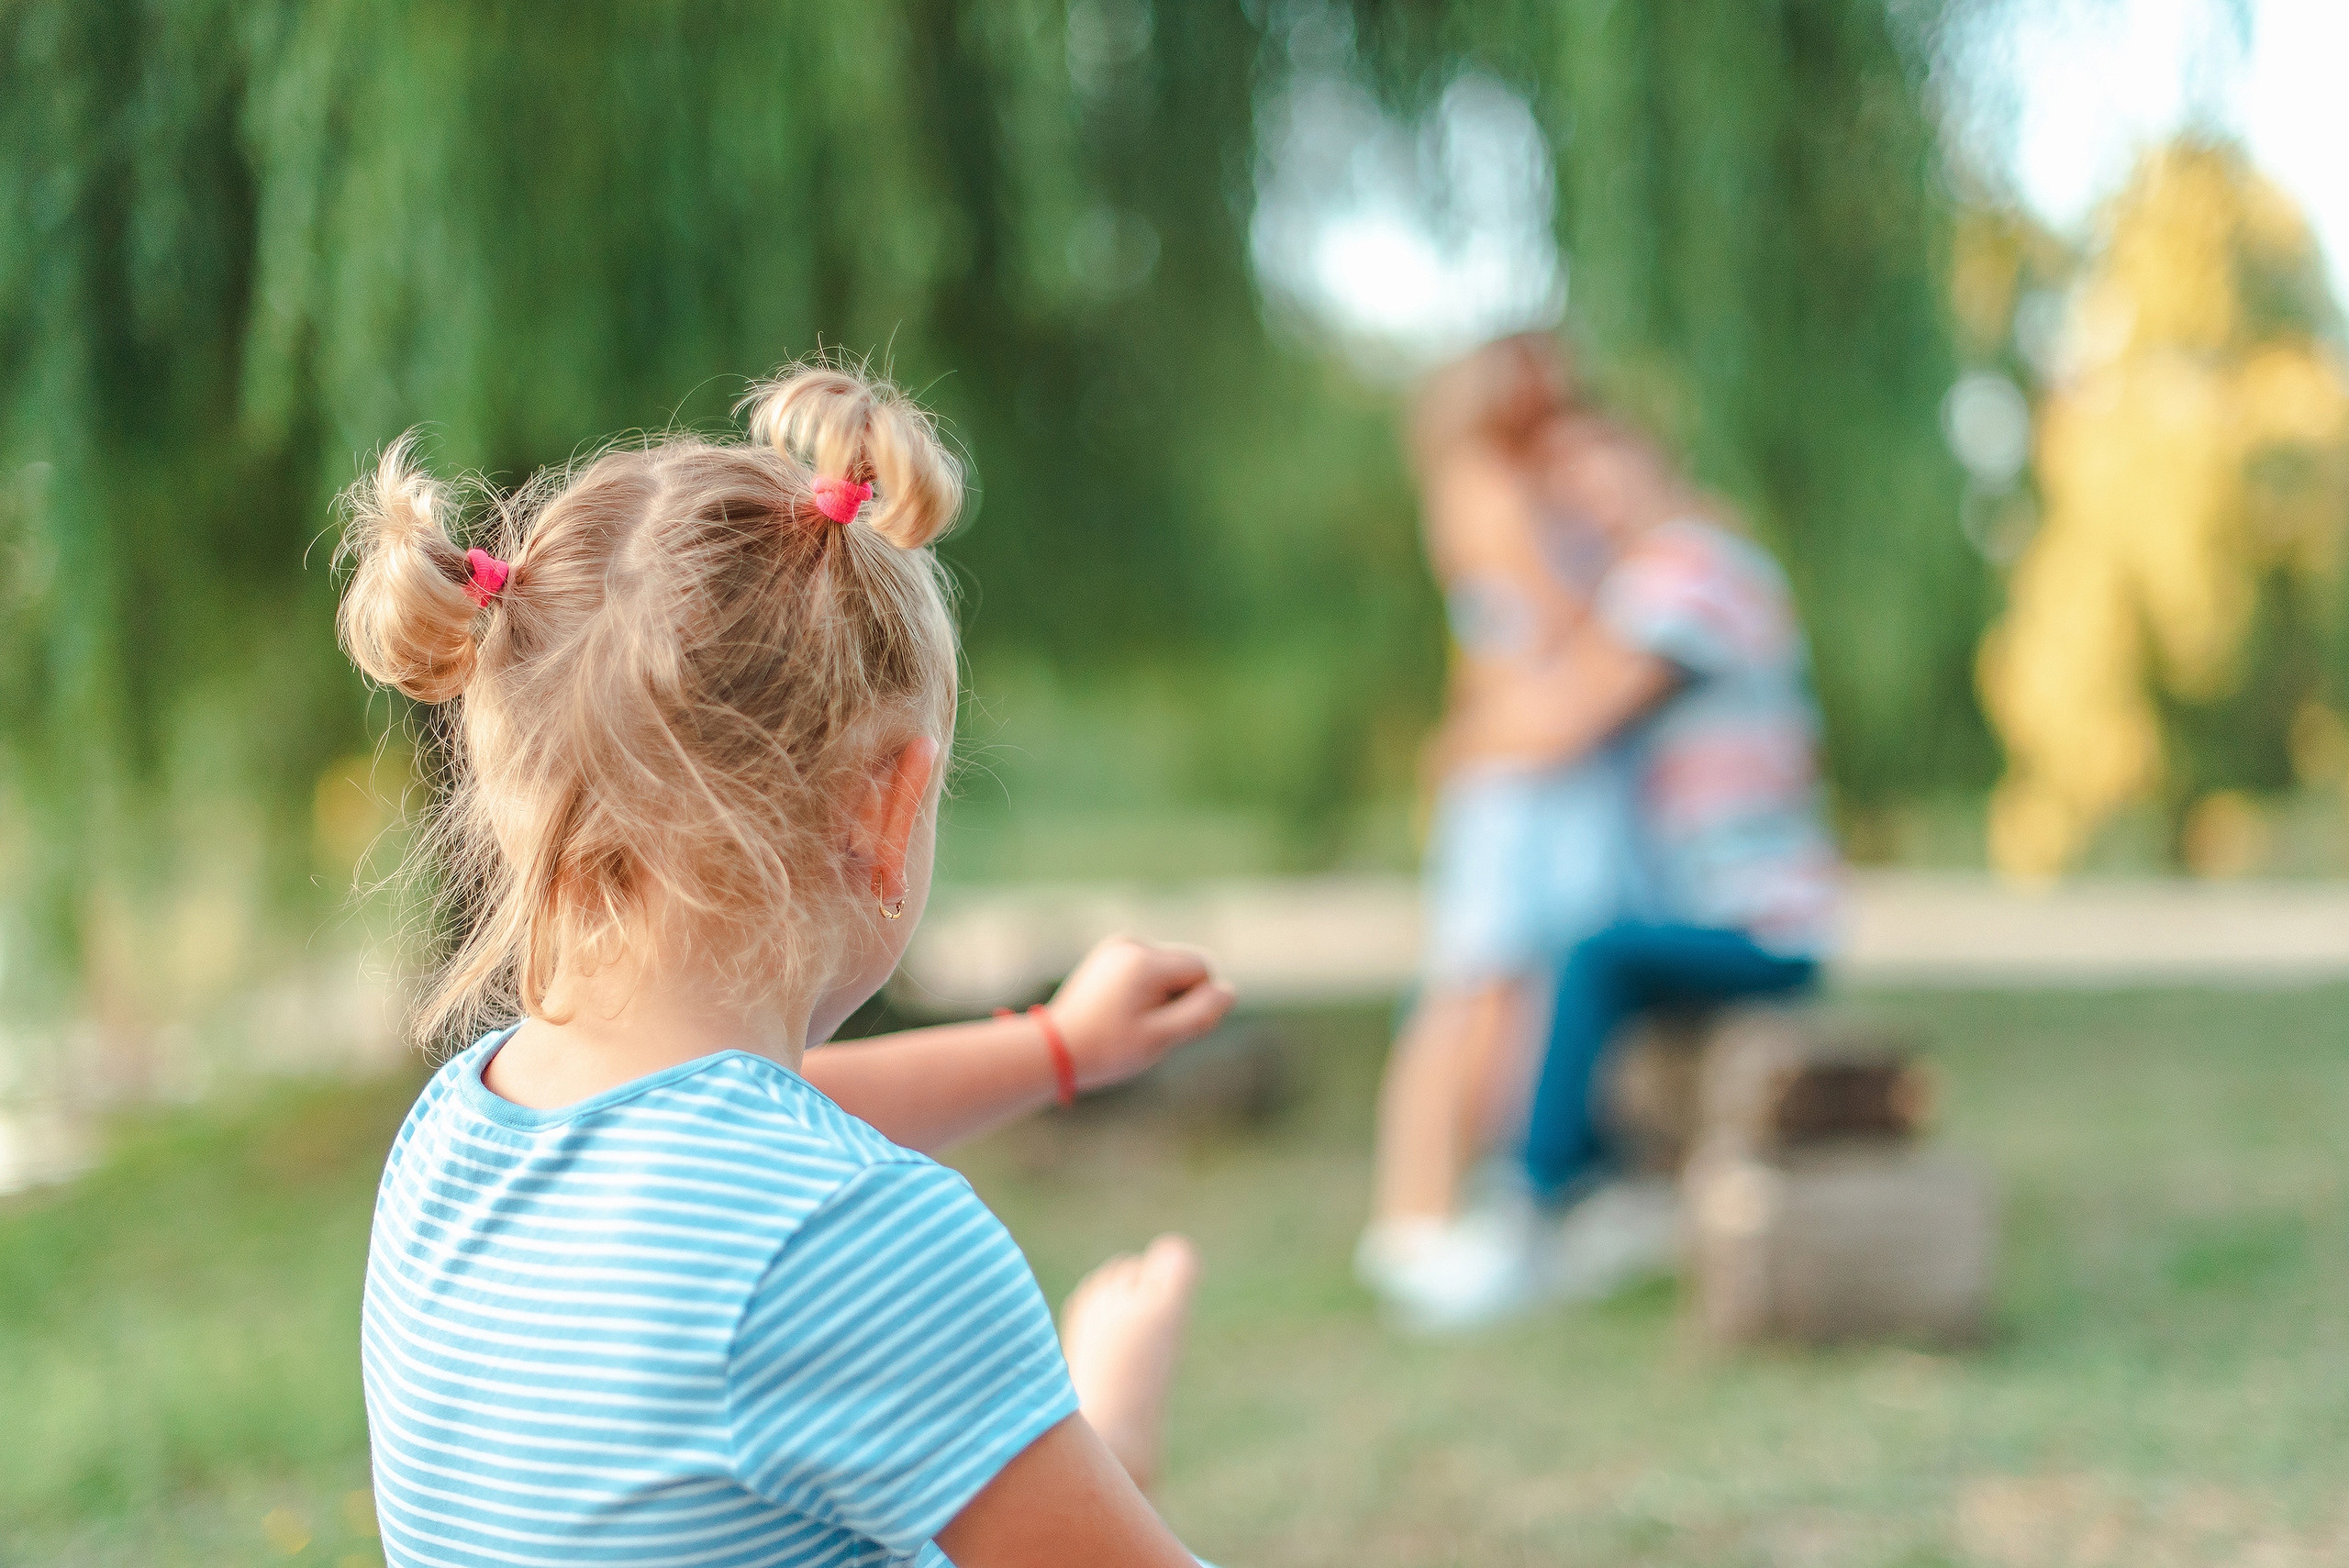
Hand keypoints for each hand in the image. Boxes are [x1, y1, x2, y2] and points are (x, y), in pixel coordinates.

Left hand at [1046, 937, 1234, 1092]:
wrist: (1056, 1048)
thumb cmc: (1107, 1049)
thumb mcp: (1160, 1038)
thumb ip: (1199, 1014)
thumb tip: (1228, 991)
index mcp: (1144, 961)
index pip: (1202, 968)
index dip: (1196, 1001)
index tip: (1168, 1026)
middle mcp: (1132, 943)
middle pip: (1187, 966)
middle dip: (1179, 997)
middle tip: (1148, 1028)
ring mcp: (1119, 946)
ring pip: (1169, 968)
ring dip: (1163, 995)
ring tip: (1132, 1021)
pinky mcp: (1111, 954)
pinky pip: (1150, 969)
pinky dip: (1147, 990)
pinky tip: (1124, 1011)